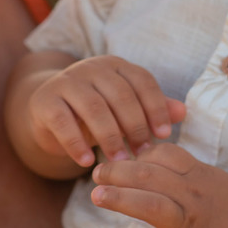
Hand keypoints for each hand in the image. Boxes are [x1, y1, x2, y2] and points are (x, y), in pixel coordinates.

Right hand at [28, 56, 184, 166]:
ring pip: (93, 107)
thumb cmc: (97, 111)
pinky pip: (63, 121)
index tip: (164, 135)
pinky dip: (76, 143)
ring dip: (109, 137)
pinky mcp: (44, 101)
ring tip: (120, 162)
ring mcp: (66, 82)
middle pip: (120, 94)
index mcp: (116, 65)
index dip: (155, 107)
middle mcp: (92, 68)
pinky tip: (87, 161)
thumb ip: (152, 108)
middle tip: (143, 154)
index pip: (142, 81)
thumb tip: (183, 112)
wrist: (49, 111)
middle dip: (135, 126)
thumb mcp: (124, 109)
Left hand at [90, 142, 227, 227]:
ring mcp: (186, 225)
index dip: (140, 153)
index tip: (123, 158)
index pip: (164, 154)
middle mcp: (191, 196)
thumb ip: (186, 170)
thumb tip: (152, 158)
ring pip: (149, 205)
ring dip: (120, 198)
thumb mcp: (215, 180)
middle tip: (97, 172)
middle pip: (150, 174)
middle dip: (119, 170)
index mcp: (199, 176)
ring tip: (96, 195)